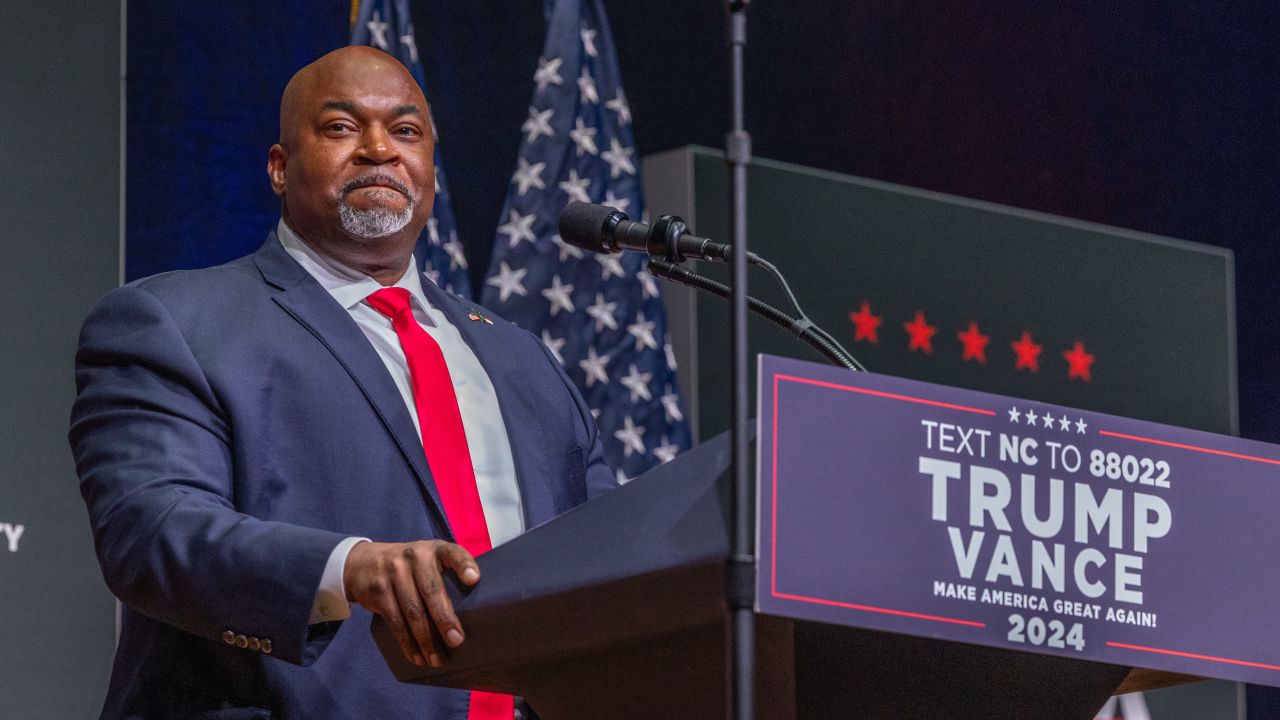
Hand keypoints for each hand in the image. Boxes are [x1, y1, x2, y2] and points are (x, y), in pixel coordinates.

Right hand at [343, 539, 479, 667]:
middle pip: (432, 590)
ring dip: (426, 640)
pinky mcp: (378, 591)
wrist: (361, 562)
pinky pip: (396, 621)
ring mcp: (394, 573)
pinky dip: (407, 642)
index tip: (474, 579)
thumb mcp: (427, 560)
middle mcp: (414, 557)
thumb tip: (474, 614)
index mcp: (434, 549)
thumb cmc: (409, 567)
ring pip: (413, 611)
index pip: (453, 553)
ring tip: (437, 659)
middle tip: (456, 641)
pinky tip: (416, 656)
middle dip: (445, 619)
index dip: (464, 565)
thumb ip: (446, 575)